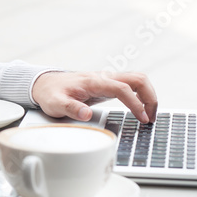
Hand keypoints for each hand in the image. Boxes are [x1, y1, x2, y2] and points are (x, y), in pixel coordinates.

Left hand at [31, 71, 157, 123]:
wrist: (45, 83)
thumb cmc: (51, 93)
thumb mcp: (55, 104)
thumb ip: (70, 108)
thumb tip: (85, 114)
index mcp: (93, 81)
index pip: (123, 89)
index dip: (136, 104)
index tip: (143, 119)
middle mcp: (103, 77)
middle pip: (137, 79)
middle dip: (150, 97)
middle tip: (151, 118)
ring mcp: (107, 79)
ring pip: (137, 79)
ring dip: (148, 95)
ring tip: (149, 115)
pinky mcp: (108, 84)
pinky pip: (131, 85)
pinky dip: (141, 95)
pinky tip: (141, 109)